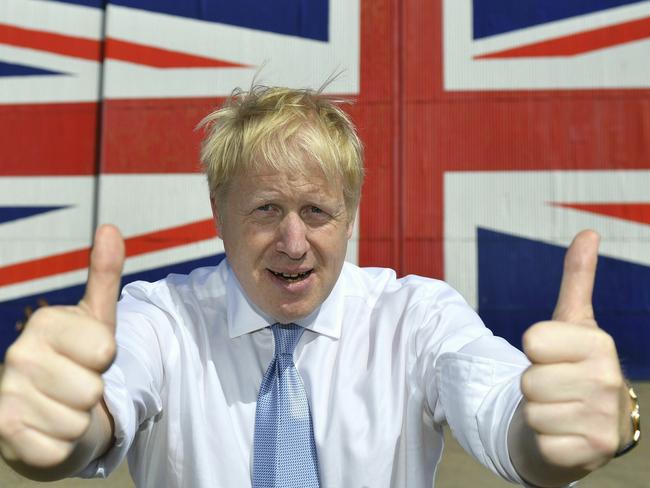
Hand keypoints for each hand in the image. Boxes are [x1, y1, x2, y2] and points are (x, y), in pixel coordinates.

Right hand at [0, 225, 123, 467]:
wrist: (47, 411)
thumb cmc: (79, 360)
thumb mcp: (97, 318)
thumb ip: (104, 275)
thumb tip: (110, 228)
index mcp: (43, 323)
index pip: (106, 349)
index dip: (106, 357)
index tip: (91, 355)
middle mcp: (16, 355)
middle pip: (93, 388)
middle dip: (92, 392)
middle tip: (75, 384)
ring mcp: (6, 394)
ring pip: (79, 420)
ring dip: (78, 419)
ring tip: (61, 405)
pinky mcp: (3, 433)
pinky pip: (60, 447)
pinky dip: (62, 445)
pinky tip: (47, 429)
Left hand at [521, 230, 628, 471]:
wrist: (585, 425)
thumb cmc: (572, 367)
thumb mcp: (574, 322)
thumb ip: (577, 279)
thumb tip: (588, 231)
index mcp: (600, 344)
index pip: (531, 341)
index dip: (533, 349)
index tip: (552, 356)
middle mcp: (608, 382)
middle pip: (526, 378)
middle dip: (532, 383)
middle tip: (554, 387)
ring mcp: (604, 421)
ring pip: (530, 410)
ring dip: (536, 411)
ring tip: (558, 408)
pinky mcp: (591, 454)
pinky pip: (540, 441)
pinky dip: (543, 439)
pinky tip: (563, 434)